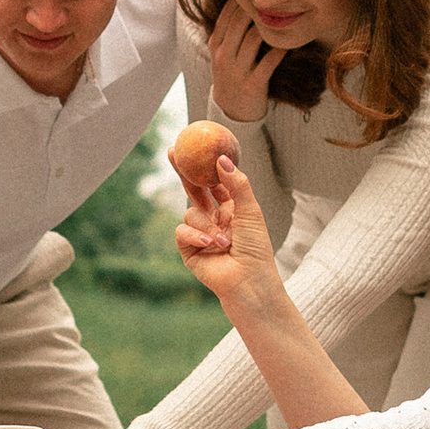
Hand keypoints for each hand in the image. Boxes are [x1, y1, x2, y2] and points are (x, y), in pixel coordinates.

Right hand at [172, 151, 284, 317]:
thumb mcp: (250, 210)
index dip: (202, 165)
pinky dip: (194, 235)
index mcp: (231, 209)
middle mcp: (214, 219)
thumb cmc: (256, 248)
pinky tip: (209, 244)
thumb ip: (236, 184)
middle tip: (173, 154)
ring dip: (205, 223)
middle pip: (194, 191)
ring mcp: (200, 234)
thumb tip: (221, 159)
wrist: (249, 283)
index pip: (213, 182)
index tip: (192, 145)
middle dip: (184, 173)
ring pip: (189, 212)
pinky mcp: (188, 250)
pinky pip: (182, 230)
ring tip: (224, 241)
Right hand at [205, 3, 286, 125]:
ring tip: (283, 15)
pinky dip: (280, 51)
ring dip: (269, 26)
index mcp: (216, 45)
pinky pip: (268, 62)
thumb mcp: (222, 53)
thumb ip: (228, 31)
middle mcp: (224, 56)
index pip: (226, 15)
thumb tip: (242, 1)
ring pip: (253, 40)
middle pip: (239, 23)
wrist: (231, 111)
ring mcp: (237, 71)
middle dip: (256, 8)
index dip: (241, 0)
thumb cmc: (231, 76)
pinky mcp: (253, 84)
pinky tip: (289, 43)